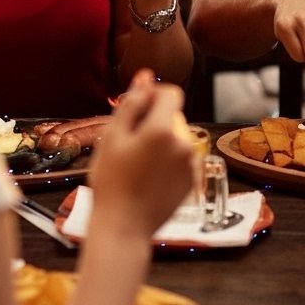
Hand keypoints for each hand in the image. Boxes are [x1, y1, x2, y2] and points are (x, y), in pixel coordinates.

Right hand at [88, 69, 192, 237]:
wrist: (124, 227)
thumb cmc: (111, 183)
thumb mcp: (112, 138)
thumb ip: (131, 103)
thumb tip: (146, 76)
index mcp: (162, 129)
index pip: (171, 93)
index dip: (154, 96)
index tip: (136, 111)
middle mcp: (184, 143)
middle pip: (172, 116)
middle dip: (154, 121)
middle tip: (128, 145)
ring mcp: (191, 163)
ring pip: (176, 137)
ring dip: (160, 142)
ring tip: (136, 164)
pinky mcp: (192, 179)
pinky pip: (181, 157)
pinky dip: (167, 160)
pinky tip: (147, 177)